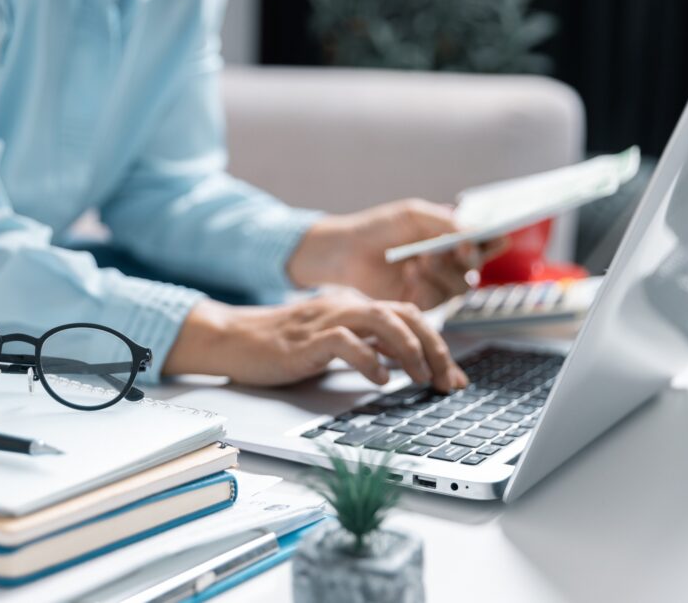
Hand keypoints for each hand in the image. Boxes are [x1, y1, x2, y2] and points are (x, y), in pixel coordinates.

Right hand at [163, 290, 468, 390]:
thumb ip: (369, 346)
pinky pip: (346, 341)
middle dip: (435, 349)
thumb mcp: (334, 343)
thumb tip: (408, 364)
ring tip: (421, 378)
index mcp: (354, 306)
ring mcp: (326, 320)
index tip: (452, 377)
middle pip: (405, 315)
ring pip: (382, 320)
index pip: (409, 315)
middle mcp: (345, 307)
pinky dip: (369, 359)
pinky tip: (380, 379)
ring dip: (410, 350)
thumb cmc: (283, 345)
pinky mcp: (307, 339)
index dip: (438, 345)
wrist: (235, 338)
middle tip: (448, 382)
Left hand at [287, 198, 506, 308]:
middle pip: (475, 269)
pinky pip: (436, 300)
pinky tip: (410, 271)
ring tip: (421, 257)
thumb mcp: (415, 216)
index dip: (493, 243)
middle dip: (466, 258)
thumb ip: (448, 224)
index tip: (494, 238)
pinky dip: (426, 285)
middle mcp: (448, 266)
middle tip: (453, 248)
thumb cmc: (380, 227)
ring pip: (459, 287)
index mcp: (451, 241)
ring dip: (444, 271)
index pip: (484, 244)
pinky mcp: (418, 304)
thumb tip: (480, 234)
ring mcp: (434, 287)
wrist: (346, 249)